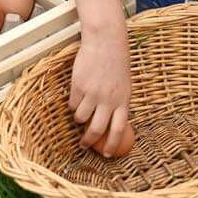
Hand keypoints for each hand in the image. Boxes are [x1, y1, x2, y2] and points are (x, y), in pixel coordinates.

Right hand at [69, 27, 131, 153]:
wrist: (105, 42)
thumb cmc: (117, 62)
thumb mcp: (125, 84)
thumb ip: (119, 102)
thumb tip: (114, 122)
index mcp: (123, 101)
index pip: (118, 130)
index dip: (113, 145)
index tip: (108, 155)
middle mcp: (108, 100)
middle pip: (97, 129)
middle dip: (88, 141)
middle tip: (84, 144)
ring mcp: (93, 94)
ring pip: (81, 117)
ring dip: (79, 118)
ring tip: (80, 111)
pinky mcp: (79, 86)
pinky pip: (73, 103)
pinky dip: (73, 103)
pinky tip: (77, 94)